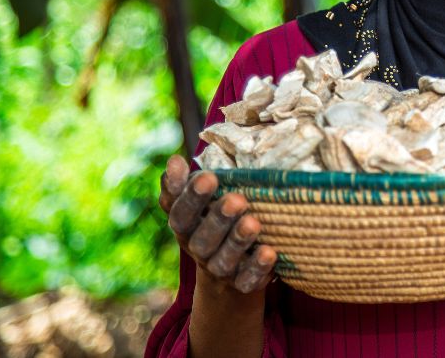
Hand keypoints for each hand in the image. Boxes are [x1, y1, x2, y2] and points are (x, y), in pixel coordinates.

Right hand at [160, 154, 276, 293]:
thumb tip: (174, 160)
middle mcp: (198, 250)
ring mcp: (219, 270)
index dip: (191, 197)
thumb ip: (182, 184)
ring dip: (239, 241)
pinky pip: (248, 280)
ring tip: (253, 223)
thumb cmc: (211, 221)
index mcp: (184, 227)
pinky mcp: (242, 284)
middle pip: (203, 239)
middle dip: (219, 218)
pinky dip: (258, 267)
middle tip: (237, 199)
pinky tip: (270, 252)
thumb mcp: (196, 203)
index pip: (181, 214)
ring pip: (224, 259)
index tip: (209, 176)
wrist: (226, 275)